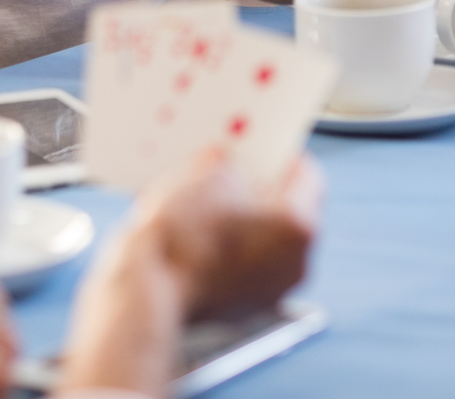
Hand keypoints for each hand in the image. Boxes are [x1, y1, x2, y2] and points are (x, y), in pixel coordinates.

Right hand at [132, 149, 321, 320]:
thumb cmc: (182, 235)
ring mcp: (270, 291)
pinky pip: (243, 266)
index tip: (264, 147)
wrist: (147, 291)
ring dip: (242, 220)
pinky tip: (199, 231)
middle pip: (286, 213)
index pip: (307, 176)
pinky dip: (228, 248)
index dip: (282, 155)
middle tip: (234, 169)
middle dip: (260, 189)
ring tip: (208, 198)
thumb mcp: (209, 174)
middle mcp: (295, 264)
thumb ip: (232, 162)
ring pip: (263, 242)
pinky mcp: (243, 308)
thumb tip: (229, 161)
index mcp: (299, 227)